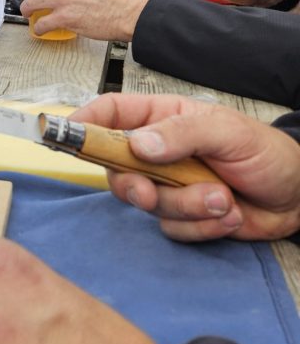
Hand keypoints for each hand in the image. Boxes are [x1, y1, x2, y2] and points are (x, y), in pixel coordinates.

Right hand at [71, 93, 299, 241]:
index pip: (109, 114)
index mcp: (161, 119)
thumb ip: (180, 133)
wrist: (298, 195)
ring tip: (223, 197)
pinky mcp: (181, 216)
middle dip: (134, 185)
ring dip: (187, 207)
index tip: (66, 135)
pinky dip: (203, 225)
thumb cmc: (265, 152)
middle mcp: (157, 152)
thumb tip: (137, 144)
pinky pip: (172, 228)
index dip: (83, 123)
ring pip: (147, 204)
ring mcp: (167, 185)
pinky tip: (229, 212)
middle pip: (115, 168)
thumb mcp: (225, 130)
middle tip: (150, 192)